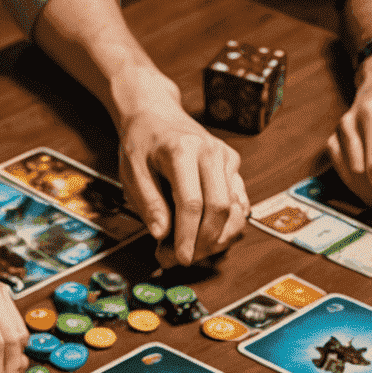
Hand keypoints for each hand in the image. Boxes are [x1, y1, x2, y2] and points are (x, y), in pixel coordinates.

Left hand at [116, 100, 248, 265]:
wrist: (156, 114)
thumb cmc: (142, 143)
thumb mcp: (132, 173)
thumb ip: (148, 204)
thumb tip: (162, 236)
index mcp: (183, 151)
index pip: (192, 203)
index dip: (187, 237)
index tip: (180, 258)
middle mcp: (211, 152)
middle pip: (219, 209)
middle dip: (204, 242)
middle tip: (185, 258)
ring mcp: (226, 158)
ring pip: (234, 209)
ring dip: (218, 238)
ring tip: (195, 249)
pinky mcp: (233, 166)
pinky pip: (239, 203)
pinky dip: (227, 225)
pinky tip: (208, 235)